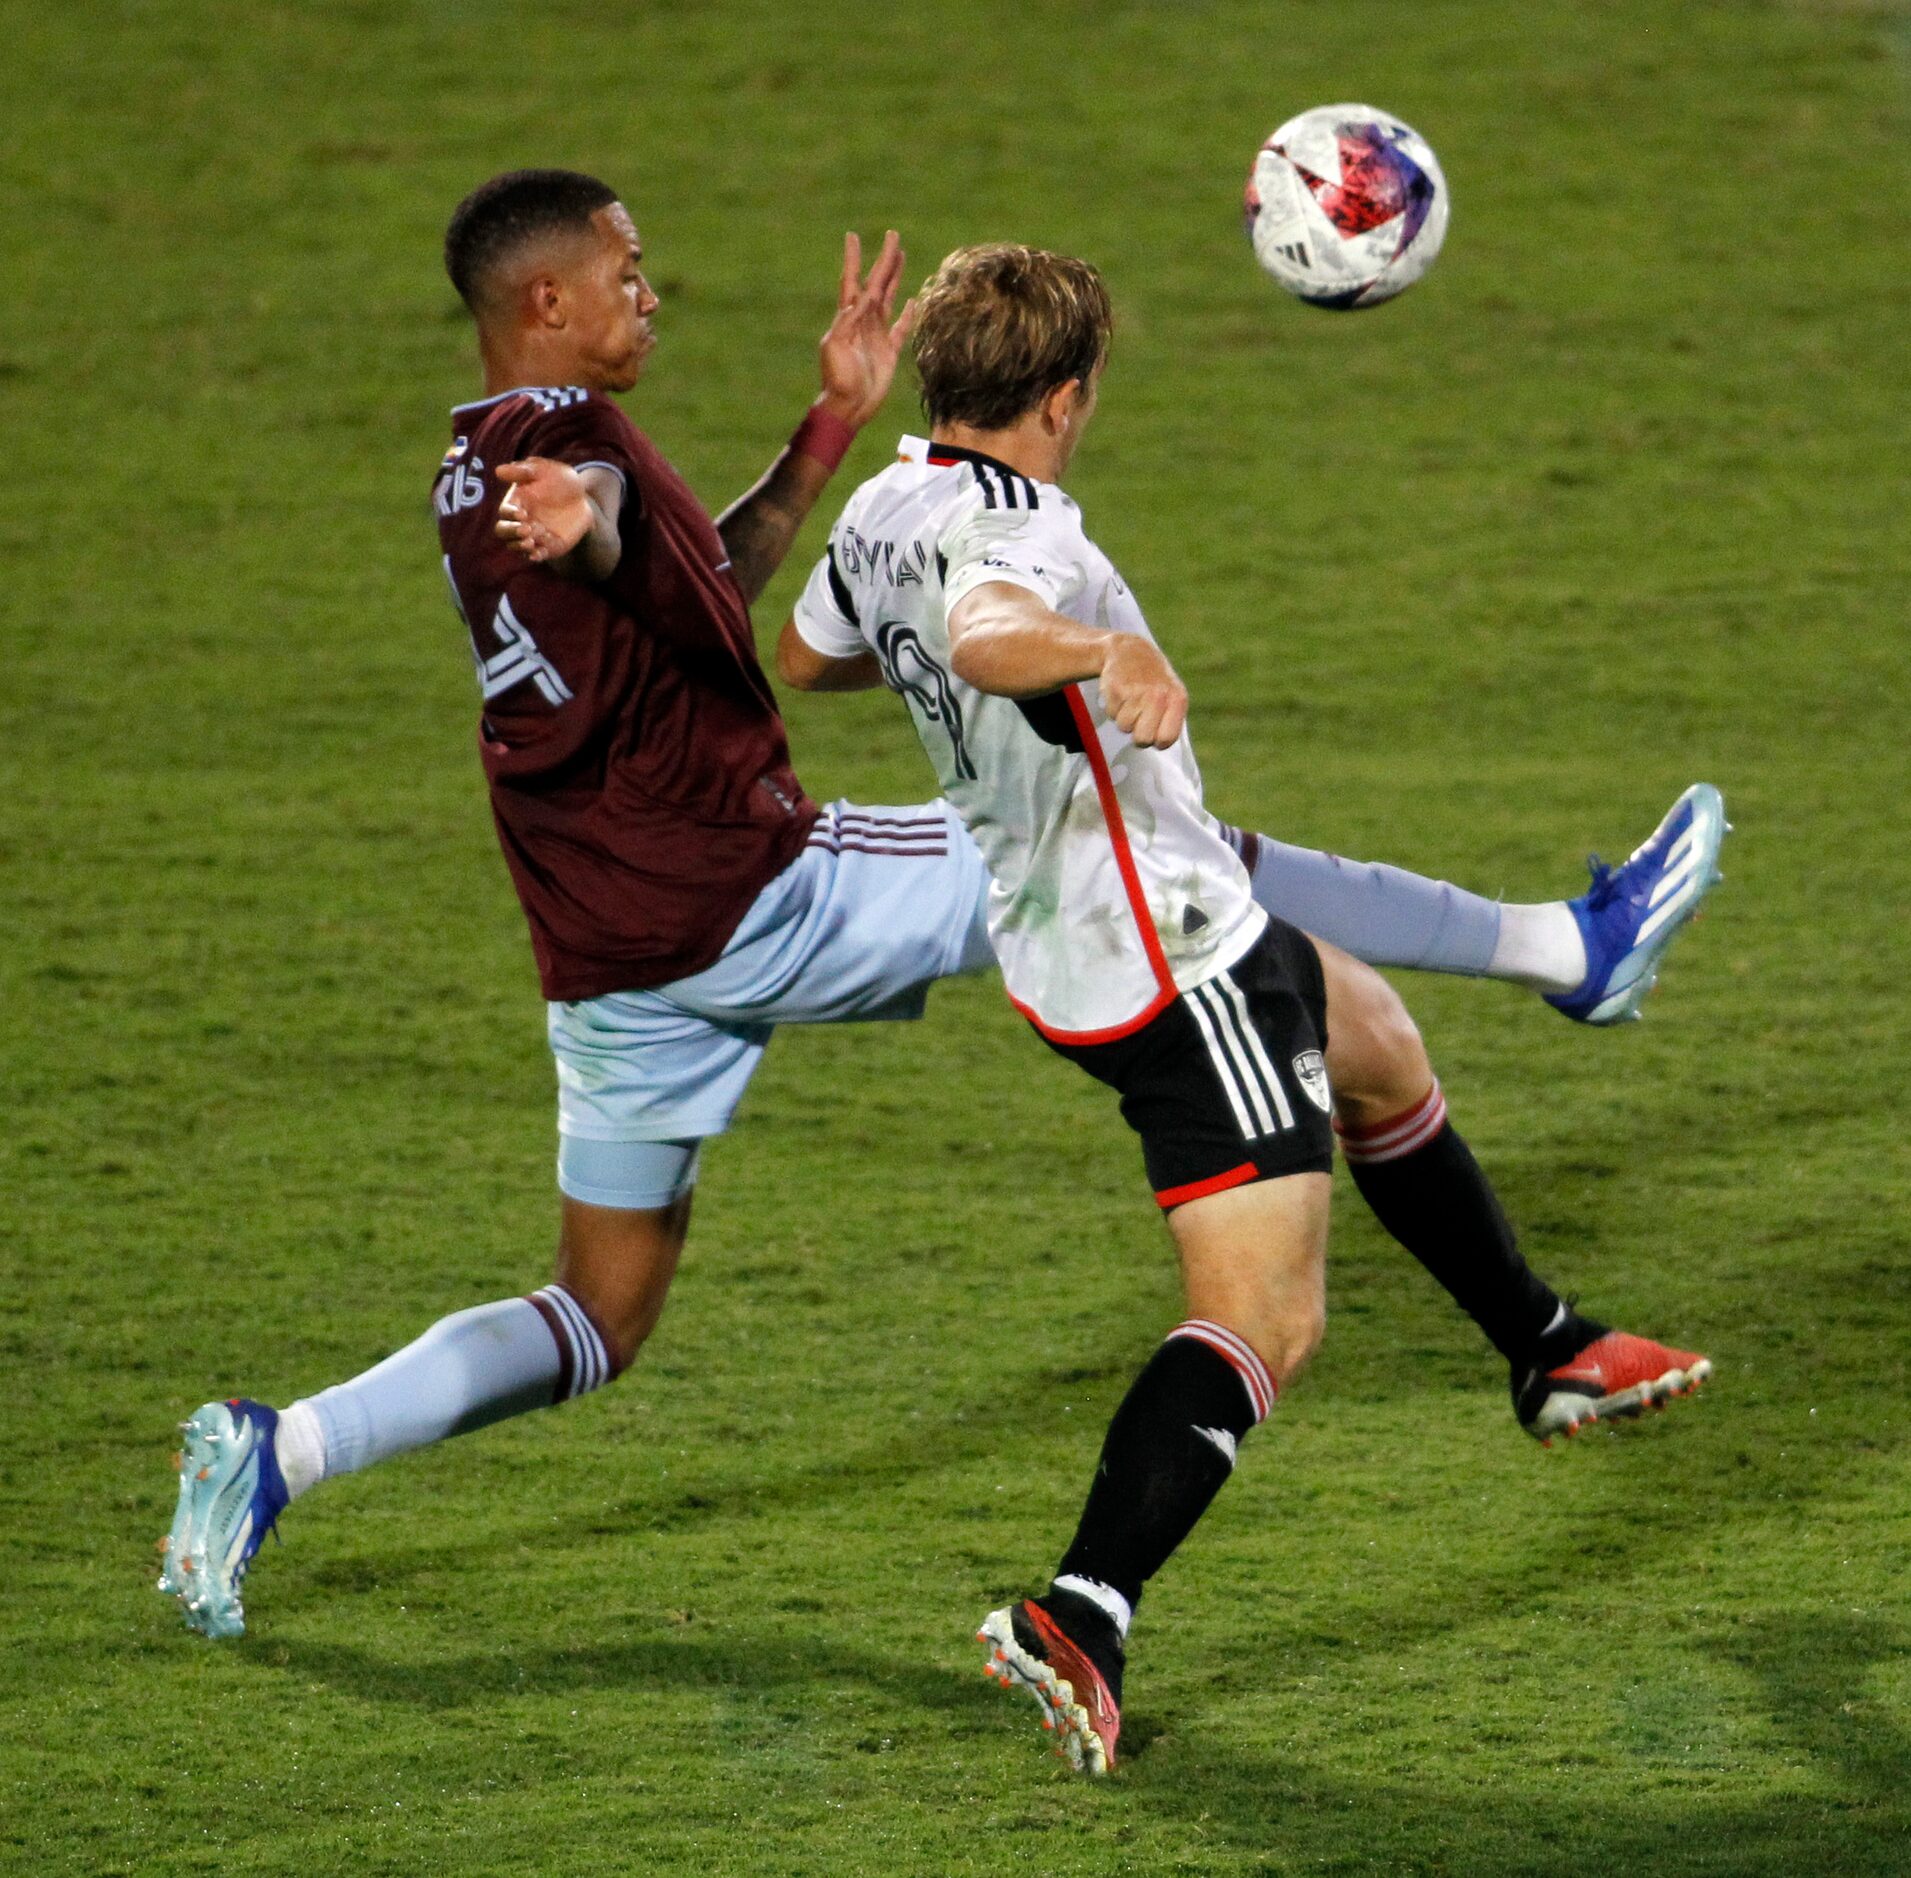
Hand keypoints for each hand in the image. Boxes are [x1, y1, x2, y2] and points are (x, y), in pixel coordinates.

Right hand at [495, 458, 592, 562]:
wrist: (583, 498)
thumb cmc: (559, 480)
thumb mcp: (543, 471)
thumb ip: (522, 471)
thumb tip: (499, 470)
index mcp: (515, 503)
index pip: (505, 512)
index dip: (510, 514)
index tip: (522, 514)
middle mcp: (520, 521)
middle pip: (503, 531)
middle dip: (511, 532)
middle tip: (526, 529)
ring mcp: (532, 535)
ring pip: (516, 545)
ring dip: (521, 545)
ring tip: (532, 541)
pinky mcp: (546, 547)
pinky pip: (536, 555)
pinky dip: (535, 555)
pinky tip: (538, 553)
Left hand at [817, 230, 915, 429]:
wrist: (849, 407)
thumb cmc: (838, 379)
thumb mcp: (835, 347)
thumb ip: (846, 322)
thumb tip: (859, 298)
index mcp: (847, 318)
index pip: (852, 281)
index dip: (853, 259)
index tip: (852, 236)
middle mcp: (863, 321)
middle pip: (876, 283)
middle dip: (884, 260)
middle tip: (892, 236)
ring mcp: (877, 334)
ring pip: (889, 298)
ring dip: (895, 277)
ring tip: (901, 256)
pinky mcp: (890, 351)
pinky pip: (901, 327)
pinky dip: (908, 314)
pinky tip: (913, 301)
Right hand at [1099, 636, 1187, 748]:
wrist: (1129, 650)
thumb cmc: (1153, 680)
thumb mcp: (1172, 694)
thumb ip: (1172, 718)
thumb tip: (1162, 743)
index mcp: (1177, 699)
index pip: (1167, 738)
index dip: (1158, 742)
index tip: (1155, 736)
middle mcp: (1158, 696)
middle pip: (1143, 740)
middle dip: (1138, 736)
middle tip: (1139, 721)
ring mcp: (1137, 692)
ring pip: (1124, 728)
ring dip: (1125, 719)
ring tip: (1130, 701)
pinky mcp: (1116, 689)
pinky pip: (1112, 715)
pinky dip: (1114, 708)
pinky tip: (1121, 693)